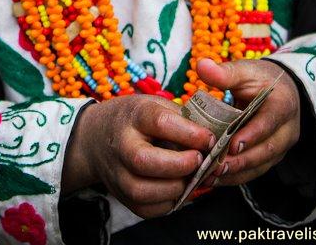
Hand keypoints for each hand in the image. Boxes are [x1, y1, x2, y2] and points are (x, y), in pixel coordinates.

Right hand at [61, 94, 215, 217]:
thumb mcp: (156, 106)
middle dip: (179, 165)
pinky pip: (146, 209)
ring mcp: (117, 173)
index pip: (159, 123)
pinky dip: (169, 203)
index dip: (188, 132)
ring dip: (175, 188)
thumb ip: (183, 120)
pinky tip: (181, 190)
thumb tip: (216, 138)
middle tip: (200, 161)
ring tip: (192, 178)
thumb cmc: (137, 119)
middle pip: (144, 161)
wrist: (98, 137)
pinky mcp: (121, 195)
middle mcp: (121, 145)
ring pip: (142, 191)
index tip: (210, 138)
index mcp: (134, 116)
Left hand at [196, 57, 300, 187]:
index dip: (251, 135)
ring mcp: (280, 146)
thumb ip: (225, 72)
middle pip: (266, 150)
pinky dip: (235, 176)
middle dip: (240, 161)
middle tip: (215, 166)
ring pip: (260, 165)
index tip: (232, 145)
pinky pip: (255, 171)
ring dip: (235, 173)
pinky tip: (214, 179)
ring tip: (210, 176)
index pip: (268, 123)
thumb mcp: (244, 70)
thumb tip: (202, 65)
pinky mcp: (271, 157)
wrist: (278, 89)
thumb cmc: (259, 78)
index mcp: (283, 105)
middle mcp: (287, 130)